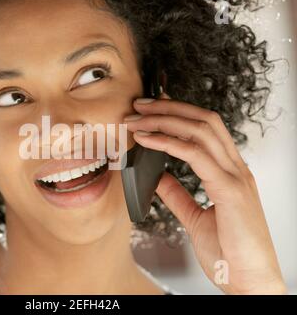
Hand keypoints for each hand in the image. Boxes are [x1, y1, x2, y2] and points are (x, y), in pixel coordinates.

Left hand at [123, 93, 286, 294]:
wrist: (250, 281)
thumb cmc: (230, 254)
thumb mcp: (195, 218)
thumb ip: (178, 195)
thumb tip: (158, 177)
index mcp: (229, 174)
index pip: (205, 129)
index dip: (178, 113)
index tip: (151, 108)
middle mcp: (235, 169)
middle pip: (203, 120)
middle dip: (168, 107)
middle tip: (138, 104)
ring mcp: (235, 177)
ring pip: (200, 130)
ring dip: (164, 119)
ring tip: (136, 119)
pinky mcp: (229, 190)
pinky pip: (195, 155)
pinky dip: (167, 142)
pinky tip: (146, 139)